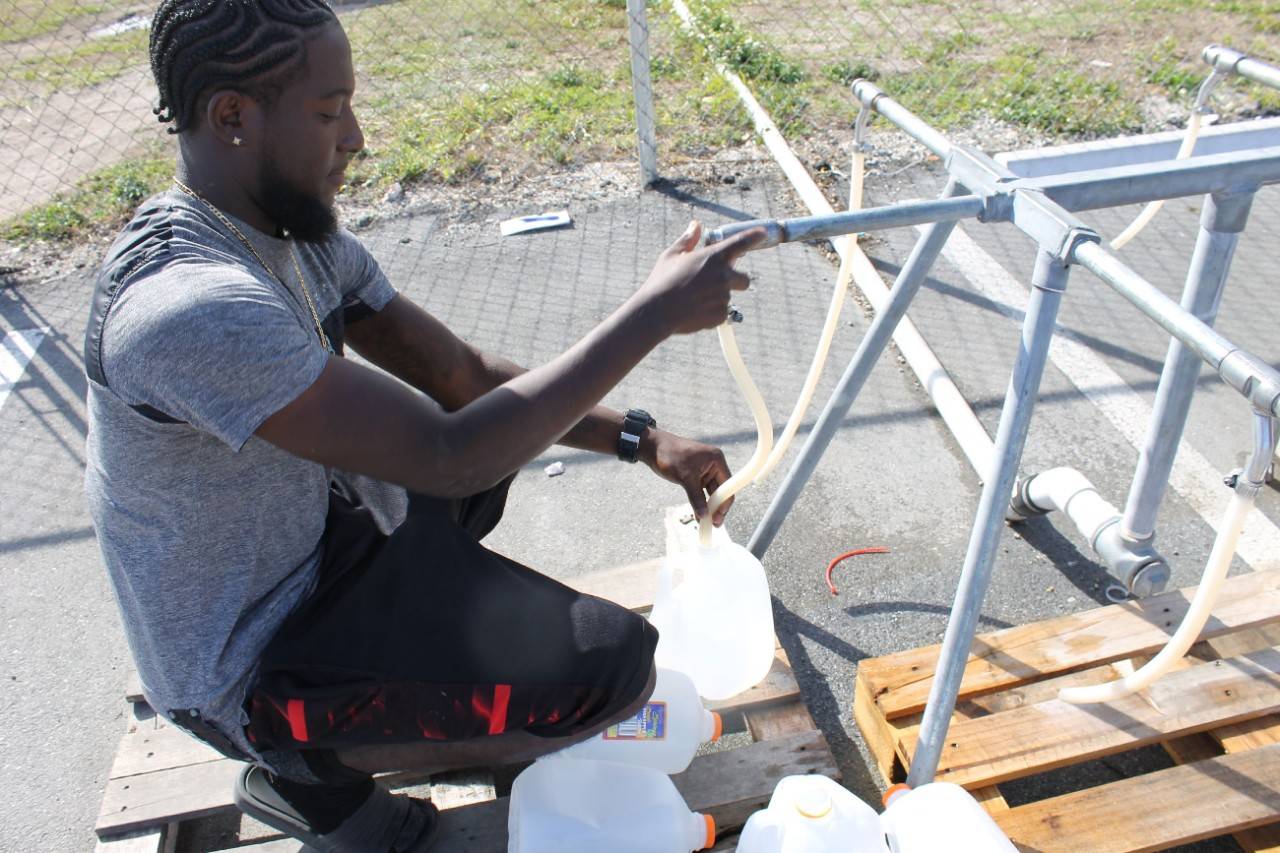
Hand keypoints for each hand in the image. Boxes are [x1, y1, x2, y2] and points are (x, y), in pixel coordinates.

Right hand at [633, 220, 764, 335]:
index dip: (754, 237)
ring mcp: (723, 297)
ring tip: (694, 300)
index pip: (741, 243)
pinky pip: (721, 313)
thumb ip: (688, 239)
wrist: (656, 312)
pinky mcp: (720, 315)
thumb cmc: (662, 281)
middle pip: (744, 280)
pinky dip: (711, 313)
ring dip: (717, 298)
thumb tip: (696, 224)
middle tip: (715, 284)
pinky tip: (694, 311)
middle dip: (734, 281)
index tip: (762, 234)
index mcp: (713, 257)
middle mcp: (723, 276)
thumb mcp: (671, 255)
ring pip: (728, 297)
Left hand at [641, 428, 734, 525]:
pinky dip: (701, 502)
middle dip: (717, 507)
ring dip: (709, 507)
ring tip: (705, 522)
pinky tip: (699, 514)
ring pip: (712, 493)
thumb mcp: (685, 477)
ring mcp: (705, 470)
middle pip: (721, 491)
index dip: (724, 503)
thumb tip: (704, 516)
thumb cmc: (670, 456)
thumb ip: (696, 497)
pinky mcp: (696, 476)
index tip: (718, 518)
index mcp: (717, 460)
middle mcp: (714, 465)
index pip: (727, 485)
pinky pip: (702, 492)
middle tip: (713, 524)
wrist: (653, 447)